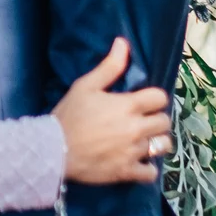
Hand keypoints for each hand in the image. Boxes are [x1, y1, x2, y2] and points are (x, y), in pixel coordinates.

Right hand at [53, 37, 172, 184]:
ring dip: (156, 142)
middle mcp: (136, 128)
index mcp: (128, 105)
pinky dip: (148, 168)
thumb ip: (109, 66)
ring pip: (162, 146)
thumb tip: (123, 43)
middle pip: (164, 121)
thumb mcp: (85, 86)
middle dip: (156, 119)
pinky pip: (151, 173)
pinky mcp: (126, 172)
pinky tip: (139, 162)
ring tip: (145, 141)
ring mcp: (133, 152)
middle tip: (144, 121)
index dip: (153, 98)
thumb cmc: (68, 115)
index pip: (160, 97)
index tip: (144, 101)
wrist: (52, 150)